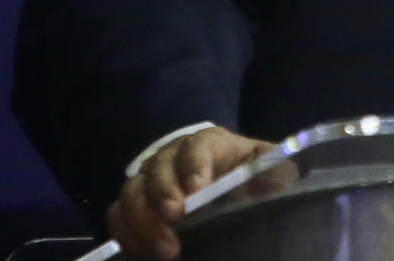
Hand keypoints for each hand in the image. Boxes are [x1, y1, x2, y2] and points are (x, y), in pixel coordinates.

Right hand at [107, 127, 277, 259]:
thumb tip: (272, 184)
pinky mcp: (137, 203)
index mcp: (210, 144)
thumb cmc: (252, 176)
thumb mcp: (269, 170)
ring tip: (165, 249)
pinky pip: (118, 214)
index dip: (194, 166)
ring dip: (142, 220)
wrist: (232, 189)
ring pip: (132, 191)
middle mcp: (173, 156)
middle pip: (159, 168)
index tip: (196, 191)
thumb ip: (275, 174)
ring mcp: (151, 179)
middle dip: (164, 194)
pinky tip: (144, 252)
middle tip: (175, 219)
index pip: (198, 146)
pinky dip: (125, 232)